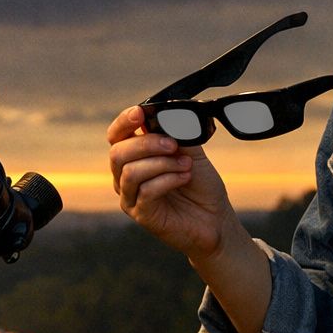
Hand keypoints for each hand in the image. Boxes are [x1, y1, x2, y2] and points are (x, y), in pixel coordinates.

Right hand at [106, 105, 235, 260]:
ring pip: (130, 172)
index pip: (117, 135)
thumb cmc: (200, 186)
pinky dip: (167, 180)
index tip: (140, 113)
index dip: (124, 121)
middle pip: (118, 153)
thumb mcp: (192, 153)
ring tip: (186, 165)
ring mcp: (131, 197)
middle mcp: (126, 176)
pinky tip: (184, 178)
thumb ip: (178, 134)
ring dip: (162, 164)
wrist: (215, 219)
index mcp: (135, 156)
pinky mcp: (141, 215)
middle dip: (147, 144)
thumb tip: (167, 115)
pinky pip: (145, 192)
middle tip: (173, 145)